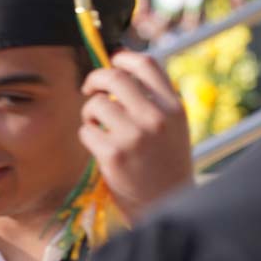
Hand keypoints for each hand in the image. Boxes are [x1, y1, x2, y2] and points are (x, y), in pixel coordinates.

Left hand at [79, 51, 193, 221]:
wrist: (166, 202)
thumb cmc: (164, 162)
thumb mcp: (173, 126)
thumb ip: (153, 100)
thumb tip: (119, 69)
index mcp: (174, 107)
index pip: (147, 65)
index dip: (124, 57)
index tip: (112, 61)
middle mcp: (156, 118)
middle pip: (115, 78)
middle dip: (95, 79)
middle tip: (89, 89)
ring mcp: (134, 136)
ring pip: (95, 105)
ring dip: (89, 113)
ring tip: (97, 126)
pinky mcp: (114, 154)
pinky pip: (86, 131)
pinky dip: (87, 136)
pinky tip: (99, 147)